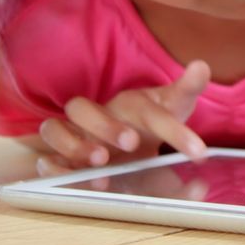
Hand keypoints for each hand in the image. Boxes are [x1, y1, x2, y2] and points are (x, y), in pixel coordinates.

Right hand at [36, 61, 210, 175]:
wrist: (124, 138)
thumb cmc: (147, 121)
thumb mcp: (172, 108)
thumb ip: (188, 91)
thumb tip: (201, 66)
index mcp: (129, 104)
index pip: (149, 111)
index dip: (173, 130)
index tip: (198, 150)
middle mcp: (96, 117)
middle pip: (83, 108)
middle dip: (106, 125)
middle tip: (132, 142)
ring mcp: (74, 136)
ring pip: (55, 130)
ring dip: (75, 145)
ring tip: (100, 162)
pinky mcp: (60, 159)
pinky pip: (44, 160)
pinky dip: (52, 169)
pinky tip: (72, 179)